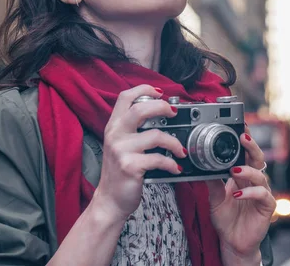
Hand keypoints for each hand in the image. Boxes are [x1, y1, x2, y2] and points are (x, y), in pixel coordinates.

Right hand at [92, 85, 186, 222]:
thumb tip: (160, 113)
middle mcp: (115, 134)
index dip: (144, 89)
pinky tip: (175, 167)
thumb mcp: (121, 144)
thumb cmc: (120, 171)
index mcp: (114, 126)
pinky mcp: (130, 167)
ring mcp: (121, 150)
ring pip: (156, 135)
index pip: (125, 97)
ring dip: (174, 143)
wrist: (109, 200)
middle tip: (174, 113)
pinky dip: (171, 163)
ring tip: (180, 150)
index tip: (160, 92)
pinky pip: (159, 159)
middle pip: (140, 109)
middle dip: (162, 107)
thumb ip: (134, 128)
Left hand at [206, 125, 275, 261]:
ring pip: (261, 175)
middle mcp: (255, 181)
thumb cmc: (226, 218)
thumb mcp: (214, 198)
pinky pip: (262, 195)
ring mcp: (262, 193)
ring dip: (247, 171)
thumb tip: (202, 165)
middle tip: (242, 136)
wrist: (232, 242)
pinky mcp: (267, 207)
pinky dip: (250, 192)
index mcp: (244, 175)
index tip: (240, 126)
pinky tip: (238, 194)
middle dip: (251, 145)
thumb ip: (212, 182)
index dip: (245, 140)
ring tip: (234, 170)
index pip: (246, 153)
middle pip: (258, 158)